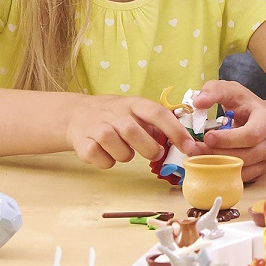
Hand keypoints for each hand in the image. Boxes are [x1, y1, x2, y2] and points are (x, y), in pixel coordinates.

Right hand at [66, 95, 195, 168]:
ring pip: (117, 148)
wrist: (77, 114)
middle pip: (133, 132)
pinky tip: (106, 154)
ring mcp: (96, 127)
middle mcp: (114, 113)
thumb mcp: (135, 111)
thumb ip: (156, 124)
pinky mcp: (83, 143)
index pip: (157, 113)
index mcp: (133, 104)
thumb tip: (183, 141)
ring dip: (125, 155)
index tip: (189, 147)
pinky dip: (107, 162)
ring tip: (124, 151)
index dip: (175, 130)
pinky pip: (101, 159)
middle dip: (148, 148)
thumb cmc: (115, 116)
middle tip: (154, 154)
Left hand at [187, 80, 265, 180]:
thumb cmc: (244, 104)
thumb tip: (198, 102)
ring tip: (199, 156)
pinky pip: (242, 178)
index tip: (207, 136)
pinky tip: (209, 164)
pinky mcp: (261, 171)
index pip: (251, 135)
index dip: (228, 139)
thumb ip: (214, 91)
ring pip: (243, 169)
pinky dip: (224, 173)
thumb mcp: (231, 91)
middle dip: (219, 154)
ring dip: (218, 165)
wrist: (259, 118)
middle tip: (196, 149)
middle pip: (246, 155)